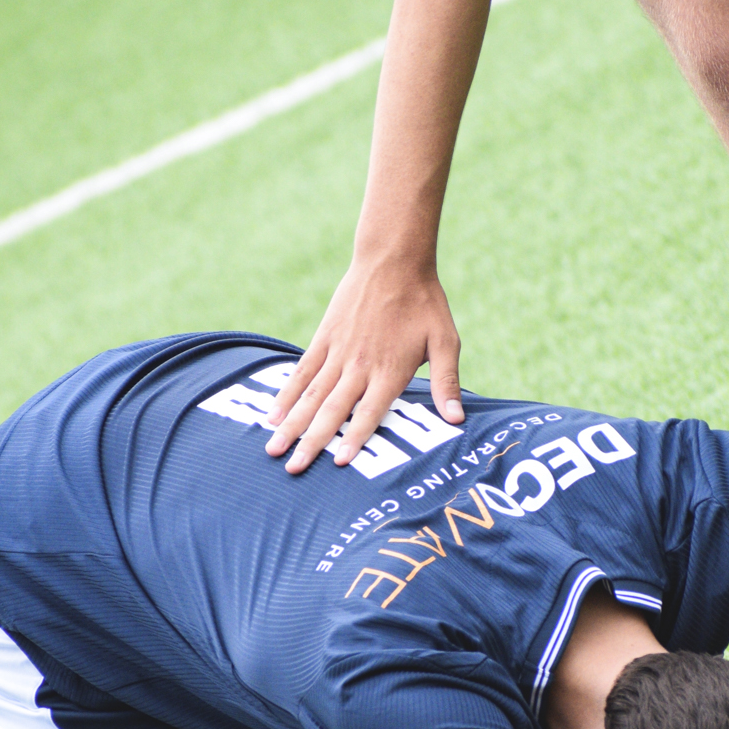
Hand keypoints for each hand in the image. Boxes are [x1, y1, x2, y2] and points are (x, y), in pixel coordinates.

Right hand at [264, 254, 463, 471]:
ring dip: (291, 424)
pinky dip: (287, 394)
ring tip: (274, 448)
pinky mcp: (324, 338)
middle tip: (294, 468)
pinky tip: (273, 414)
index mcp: (390, 370)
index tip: (338, 462)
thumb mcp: (445, 341)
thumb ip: (447, 382)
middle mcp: (360, 365)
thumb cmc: (424, 303)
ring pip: (311, 395)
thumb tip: (456, 419)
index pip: (370, 412)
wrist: (393, 260)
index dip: (355, 437)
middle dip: (311, 441)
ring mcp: (338, 352)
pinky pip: (302, 371)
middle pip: (333, 410)